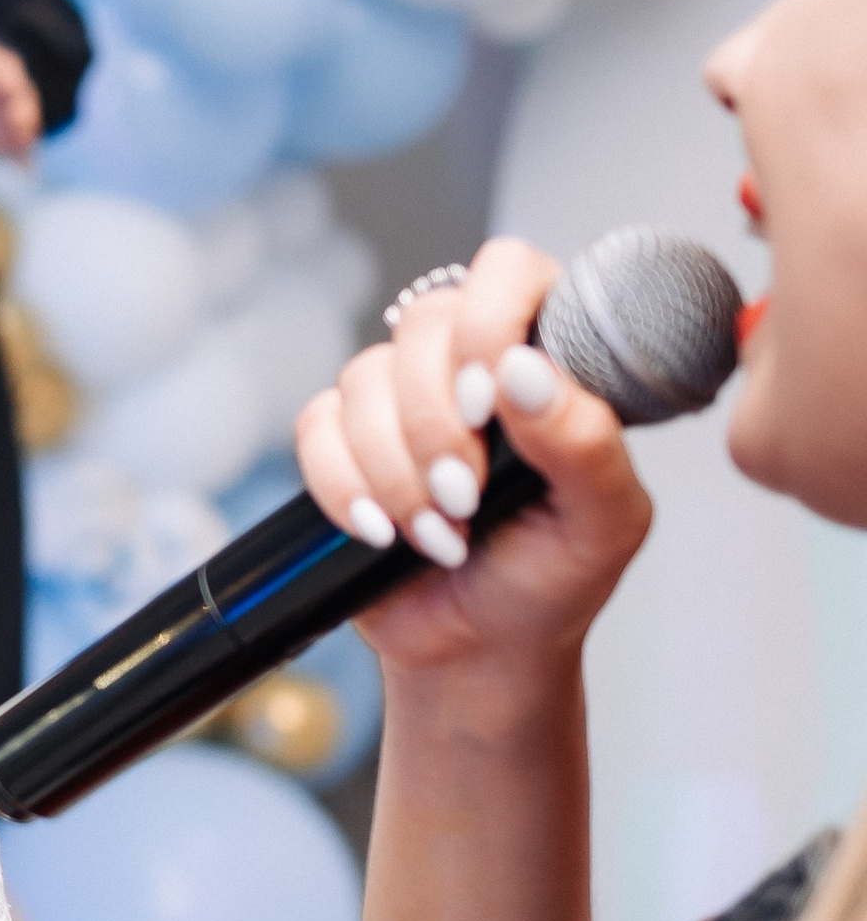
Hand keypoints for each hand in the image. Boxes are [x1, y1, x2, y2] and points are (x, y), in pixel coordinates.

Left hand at [0, 0, 42, 160]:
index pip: (6, 70)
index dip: (5, 77)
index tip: (6, 83)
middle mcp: (12, 92)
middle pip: (22, 100)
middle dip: (23, 110)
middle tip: (23, 121)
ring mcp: (13, 115)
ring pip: (23, 126)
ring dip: (25, 136)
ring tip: (26, 147)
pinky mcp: (9, 135)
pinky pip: (21, 148)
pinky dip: (25, 159)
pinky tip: (27, 171)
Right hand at [293, 237, 651, 708]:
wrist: (479, 650)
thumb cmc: (553, 577)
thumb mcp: (604, 523)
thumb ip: (586, 443)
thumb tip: (523, 371)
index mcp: (546, 355)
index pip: (510, 270)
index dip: (488, 321)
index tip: (489, 402)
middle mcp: (467, 360)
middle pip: (423, 323)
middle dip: (436, 425)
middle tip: (465, 500)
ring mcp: (399, 397)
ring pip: (364, 378)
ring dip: (395, 471)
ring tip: (437, 535)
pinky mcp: (341, 439)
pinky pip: (317, 427)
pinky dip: (345, 487)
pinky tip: (383, 532)